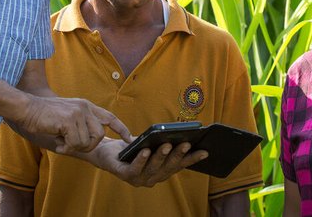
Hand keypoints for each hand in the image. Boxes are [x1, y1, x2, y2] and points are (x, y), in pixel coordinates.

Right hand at [15, 96, 131, 152]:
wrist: (27, 108)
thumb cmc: (44, 116)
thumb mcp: (67, 117)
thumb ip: (80, 126)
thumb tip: (89, 143)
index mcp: (86, 106)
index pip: (109, 117)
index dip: (121, 128)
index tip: (129, 138)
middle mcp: (85, 107)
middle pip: (100, 135)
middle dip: (88, 146)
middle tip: (72, 146)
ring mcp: (78, 112)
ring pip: (88, 141)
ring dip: (75, 147)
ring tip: (62, 142)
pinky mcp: (70, 120)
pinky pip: (76, 143)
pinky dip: (66, 148)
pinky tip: (58, 142)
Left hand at [90, 137, 208, 186]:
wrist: (107, 152)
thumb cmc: (133, 147)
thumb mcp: (151, 143)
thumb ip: (163, 142)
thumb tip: (181, 133)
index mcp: (160, 172)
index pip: (179, 166)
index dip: (191, 159)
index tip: (205, 151)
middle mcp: (152, 179)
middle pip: (167, 167)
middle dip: (177, 155)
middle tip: (186, 143)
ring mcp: (138, 179)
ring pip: (152, 168)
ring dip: (160, 156)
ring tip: (166, 144)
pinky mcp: (124, 174)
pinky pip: (134, 168)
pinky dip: (141, 159)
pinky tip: (145, 149)